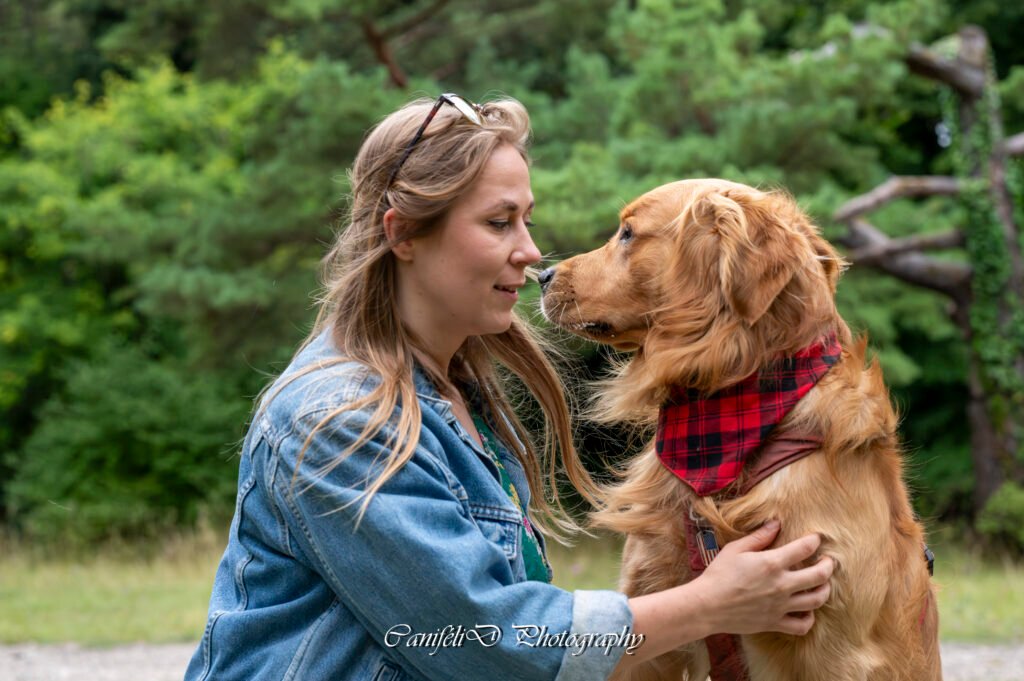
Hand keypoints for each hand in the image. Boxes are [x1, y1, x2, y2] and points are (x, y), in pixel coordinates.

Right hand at [694, 520, 833, 635]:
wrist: (707, 605)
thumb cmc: (718, 574)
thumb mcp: (736, 549)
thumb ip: (759, 537)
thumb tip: (776, 523)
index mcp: (772, 563)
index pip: (804, 549)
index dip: (814, 541)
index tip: (816, 538)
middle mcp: (782, 585)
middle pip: (819, 575)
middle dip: (828, 565)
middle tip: (829, 561)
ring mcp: (781, 606)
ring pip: (816, 600)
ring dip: (825, 590)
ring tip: (823, 584)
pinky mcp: (775, 622)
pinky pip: (802, 625)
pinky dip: (810, 619)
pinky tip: (807, 611)